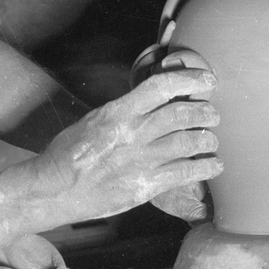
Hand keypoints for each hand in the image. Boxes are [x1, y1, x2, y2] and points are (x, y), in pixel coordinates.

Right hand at [28, 68, 220, 225]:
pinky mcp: (145, 186)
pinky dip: (205, 168)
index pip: (162, 86)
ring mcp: (140, 160)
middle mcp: (133, 132)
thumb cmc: (67, 153)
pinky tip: (215, 166)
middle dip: (204, 111)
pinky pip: (184, 173)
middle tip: (214, 114)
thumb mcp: (93, 120)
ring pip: (188, 141)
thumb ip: (123, 110)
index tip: (208, 80)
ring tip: (212, 139)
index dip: (190, 79)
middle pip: (181, 113)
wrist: (52, 189)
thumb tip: (148, 102)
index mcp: (118, 111)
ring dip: (207, 139)